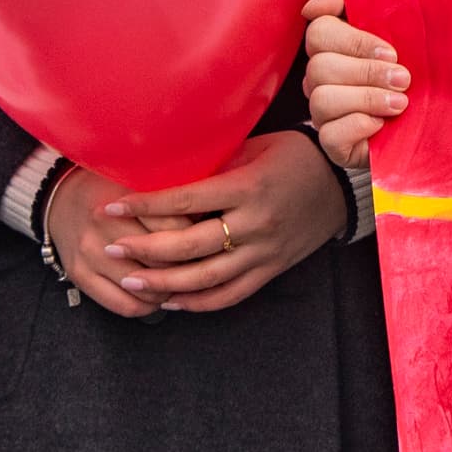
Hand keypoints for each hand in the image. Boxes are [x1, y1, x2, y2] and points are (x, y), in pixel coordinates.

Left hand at [47, 133, 350, 316]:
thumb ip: (212, 166)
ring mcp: (264, 252)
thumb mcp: (251, 149)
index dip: (145, 206)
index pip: (185, 200)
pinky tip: (171, 301)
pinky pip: (231, 294)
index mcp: (247, 187)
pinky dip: (198, 302)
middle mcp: (255, 223)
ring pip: (207, 278)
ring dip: (165, 284)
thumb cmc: (291, 156)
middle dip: (145, 250)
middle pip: (191, 245)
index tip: (112, 208)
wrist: (339, 183)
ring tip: (131, 282)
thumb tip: (162, 171)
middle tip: (112, 250)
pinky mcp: (271, 270)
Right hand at [300, 0, 407, 168]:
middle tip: (404, 79)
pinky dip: (359, 126)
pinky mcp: (335, 144)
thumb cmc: (409, 62)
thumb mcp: (392, 21)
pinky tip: (382, 124)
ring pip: (322, 100)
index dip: (354, 42)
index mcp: (332, 45)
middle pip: (319, 67)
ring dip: (366, 99)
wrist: (434, 116)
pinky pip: (331, 135)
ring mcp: (324, 112)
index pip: (319, 31)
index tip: (392, 52)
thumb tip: (314, 6)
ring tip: (401, 103)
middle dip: (367, 73)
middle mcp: (321, 78)